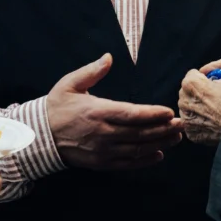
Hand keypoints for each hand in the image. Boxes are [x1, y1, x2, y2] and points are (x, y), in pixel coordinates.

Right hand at [47, 54, 183, 170]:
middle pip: (139, 133)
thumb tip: (109, 57)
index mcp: (97, 111)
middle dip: (163, 129)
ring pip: (137, 149)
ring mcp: (103, 150)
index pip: (131, 114)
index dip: (152, 114)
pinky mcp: (101, 163)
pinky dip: (144, 161)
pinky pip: (127, 163)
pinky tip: (158, 154)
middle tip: (181, 124)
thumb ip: (92, 71)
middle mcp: (103, 133)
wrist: (39, 136)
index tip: (169, 112)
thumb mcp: (70, 83)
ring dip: (159, 143)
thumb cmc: (56, 107)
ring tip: (176, 138)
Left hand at [179, 70, 220, 145]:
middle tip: (213, 99)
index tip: (210, 83)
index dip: (203, 78)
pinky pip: (193, 125)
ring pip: (189, 110)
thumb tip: (215, 84)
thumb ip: (216, 82)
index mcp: (191, 83)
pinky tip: (214, 125)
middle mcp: (184, 100)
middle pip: (188, 93)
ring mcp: (186, 119)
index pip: (192, 75)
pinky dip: (201, 124)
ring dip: (198, 110)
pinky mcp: (191, 133)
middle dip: (198, 94)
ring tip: (215, 114)